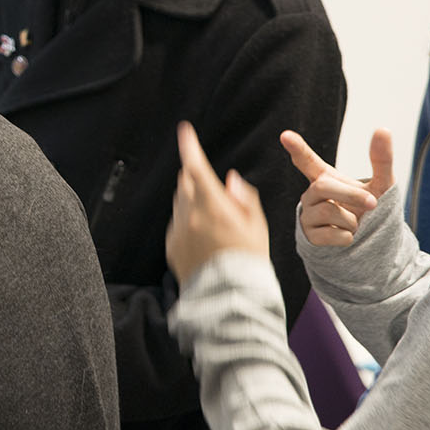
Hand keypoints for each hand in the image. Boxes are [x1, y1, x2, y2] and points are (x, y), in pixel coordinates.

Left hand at [166, 122, 271, 282]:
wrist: (230, 298)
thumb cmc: (249, 261)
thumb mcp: (257, 227)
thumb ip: (243, 199)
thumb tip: (231, 179)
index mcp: (212, 207)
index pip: (195, 167)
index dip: (189, 146)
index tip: (184, 130)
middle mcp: (190, 216)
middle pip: (186, 182)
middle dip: (196, 178)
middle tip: (216, 193)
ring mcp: (178, 231)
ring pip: (181, 203)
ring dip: (193, 201)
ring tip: (215, 223)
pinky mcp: (172, 246)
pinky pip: (177, 223)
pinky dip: (188, 222)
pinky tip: (206, 239)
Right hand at [281, 128, 395, 247]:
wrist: (368, 239)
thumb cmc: (369, 207)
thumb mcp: (381, 183)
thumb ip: (382, 159)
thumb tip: (383, 129)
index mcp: (325, 177)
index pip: (307, 161)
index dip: (297, 148)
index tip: (285, 135)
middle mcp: (312, 194)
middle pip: (323, 187)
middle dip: (351, 195)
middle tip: (372, 203)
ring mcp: (308, 214)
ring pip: (328, 212)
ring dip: (352, 220)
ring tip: (355, 224)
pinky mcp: (310, 236)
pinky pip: (330, 234)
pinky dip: (347, 237)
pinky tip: (347, 236)